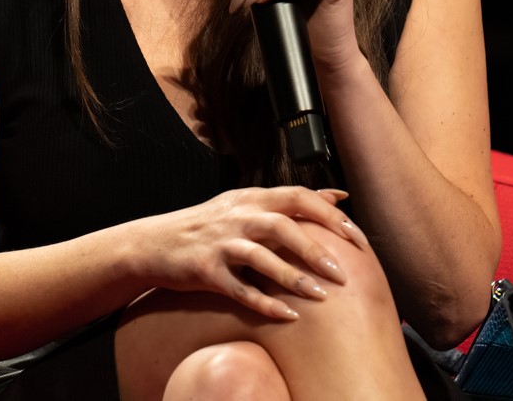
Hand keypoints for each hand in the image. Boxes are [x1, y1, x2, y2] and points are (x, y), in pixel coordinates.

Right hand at [142, 186, 368, 319]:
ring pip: (262, 257)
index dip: (329, 215)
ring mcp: (221, 243)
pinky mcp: (205, 270)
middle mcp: (238, 215)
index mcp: (252, 197)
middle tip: (344, 274)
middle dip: (316, 249)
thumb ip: (291, 201)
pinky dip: (265, 303)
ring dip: (294, 277)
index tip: (356, 237)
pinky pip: (239, 289)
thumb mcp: (248, 203)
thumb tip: (338, 197)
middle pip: (283, 226)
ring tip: (323, 297)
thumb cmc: (210, 225)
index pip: (297, 196)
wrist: (156, 243)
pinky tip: (288, 315)